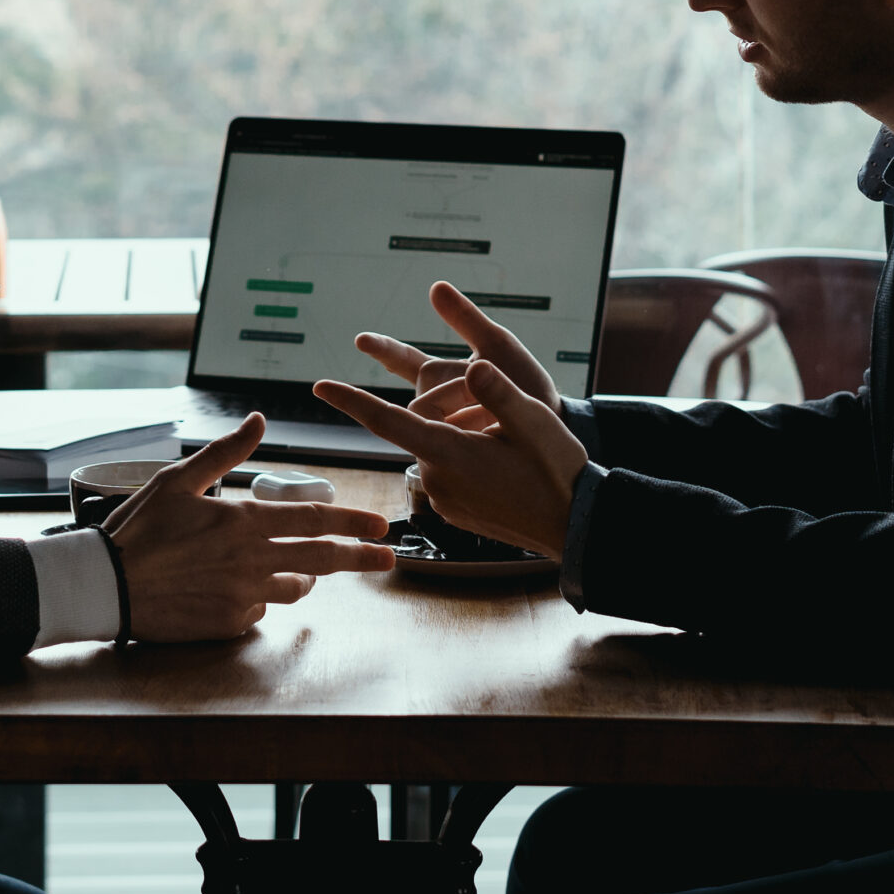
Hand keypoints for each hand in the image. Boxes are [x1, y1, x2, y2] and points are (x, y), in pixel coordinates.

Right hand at [103, 413, 395, 639]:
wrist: (105, 585)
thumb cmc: (138, 529)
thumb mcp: (177, 480)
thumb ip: (225, 452)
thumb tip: (259, 420)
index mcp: (243, 521)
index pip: (313, 518)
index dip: (351, 521)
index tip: (379, 525)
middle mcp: (251, 560)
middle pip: (321, 558)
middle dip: (359, 556)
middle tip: (387, 557)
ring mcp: (242, 596)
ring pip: (294, 589)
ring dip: (304, 579)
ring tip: (304, 574)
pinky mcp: (227, 625)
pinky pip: (258, 612)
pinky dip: (257, 599)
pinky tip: (235, 590)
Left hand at [315, 286, 586, 558]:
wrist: (574, 526)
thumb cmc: (556, 471)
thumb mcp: (534, 421)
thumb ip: (499, 393)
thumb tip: (472, 367)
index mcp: (449, 454)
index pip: (387, 422)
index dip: (352, 401)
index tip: (319, 386)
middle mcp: (437, 479)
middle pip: (421, 424)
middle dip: (447, 405)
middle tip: (499, 411)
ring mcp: (444, 499)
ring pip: (434, 445)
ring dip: (458, 431)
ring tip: (508, 440)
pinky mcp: (455, 510)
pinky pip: (446, 468)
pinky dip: (464, 453)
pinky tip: (503, 460)